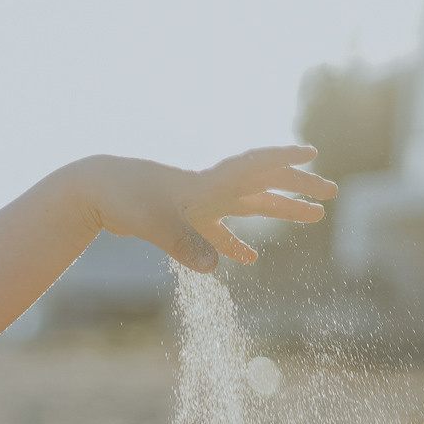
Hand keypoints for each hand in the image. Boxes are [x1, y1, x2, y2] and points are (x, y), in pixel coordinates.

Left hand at [81, 147, 336, 273]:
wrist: (92, 191)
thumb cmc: (123, 197)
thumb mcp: (154, 222)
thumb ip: (185, 244)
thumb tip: (215, 269)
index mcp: (208, 182)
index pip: (255, 166)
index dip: (284, 160)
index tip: (313, 154)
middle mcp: (209, 188)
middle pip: (264, 184)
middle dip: (299, 188)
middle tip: (331, 193)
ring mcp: (198, 203)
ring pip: (249, 205)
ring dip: (280, 210)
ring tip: (314, 217)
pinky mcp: (182, 219)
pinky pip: (218, 232)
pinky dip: (234, 243)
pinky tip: (248, 259)